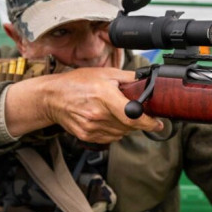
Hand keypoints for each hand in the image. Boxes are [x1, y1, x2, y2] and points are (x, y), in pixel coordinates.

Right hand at [6, 68, 162, 142]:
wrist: (52, 97)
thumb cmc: (78, 82)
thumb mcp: (105, 73)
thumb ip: (129, 78)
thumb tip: (148, 81)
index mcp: (104, 96)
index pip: (132, 117)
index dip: (149, 123)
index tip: (158, 124)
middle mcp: (98, 114)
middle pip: (129, 127)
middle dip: (139, 122)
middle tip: (140, 114)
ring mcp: (91, 127)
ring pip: (121, 134)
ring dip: (127, 127)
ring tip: (119, 113)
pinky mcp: (87, 136)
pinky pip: (110, 138)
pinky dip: (115, 131)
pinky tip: (109, 119)